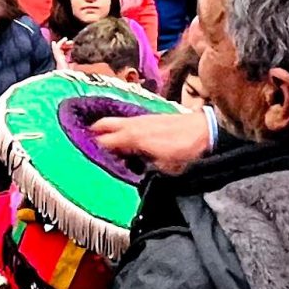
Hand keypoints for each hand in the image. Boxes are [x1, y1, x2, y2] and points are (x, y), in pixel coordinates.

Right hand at [90, 109, 213, 174]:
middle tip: (83, 143)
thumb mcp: (163, 167)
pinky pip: (126, 121)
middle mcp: (133, 124)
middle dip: (92, 133)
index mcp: (132, 137)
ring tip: (97, 140)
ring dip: (104, 129)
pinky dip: (118, 128)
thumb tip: (131, 170)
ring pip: (114, 121)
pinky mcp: (150, 118)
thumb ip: (143, 167)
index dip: (92, 150)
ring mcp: (141, 119)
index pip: (103, 142)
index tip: (83, 156)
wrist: (206, 131)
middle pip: (103, 125)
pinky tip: (121, 137)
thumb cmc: (185, 151)